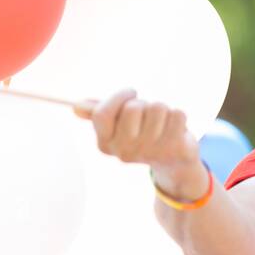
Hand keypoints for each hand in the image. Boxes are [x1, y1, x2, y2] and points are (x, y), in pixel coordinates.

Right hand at [74, 88, 208, 199]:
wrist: (171, 161)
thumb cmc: (141, 134)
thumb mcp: (118, 124)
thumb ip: (97, 113)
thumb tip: (76, 106)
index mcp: (105, 144)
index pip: (102, 114)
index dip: (118, 97)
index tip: (130, 94)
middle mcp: (125, 151)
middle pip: (132, 108)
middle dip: (142, 104)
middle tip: (146, 115)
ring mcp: (150, 151)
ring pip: (157, 107)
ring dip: (161, 109)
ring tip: (161, 123)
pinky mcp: (174, 148)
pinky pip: (177, 114)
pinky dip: (178, 116)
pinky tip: (175, 129)